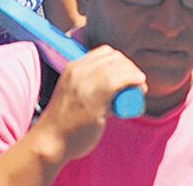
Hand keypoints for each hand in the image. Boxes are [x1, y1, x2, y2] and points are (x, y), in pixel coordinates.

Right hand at [34, 46, 146, 164]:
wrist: (51, 140)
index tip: (127, 77)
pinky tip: (140, 85)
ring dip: (134, 75)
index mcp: (72, 67)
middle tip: (137, 86)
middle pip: (115, 58)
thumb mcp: (73, 93)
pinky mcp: (93, 99)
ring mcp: (85, 84)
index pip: (105, 52)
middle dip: (130, 68)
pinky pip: (118, 80)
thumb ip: (88, 86)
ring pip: (118, 67)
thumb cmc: (66, 122)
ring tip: (139, 91)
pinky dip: (133, 79)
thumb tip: (117, 89)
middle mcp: (78, 71)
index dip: (121, 62)